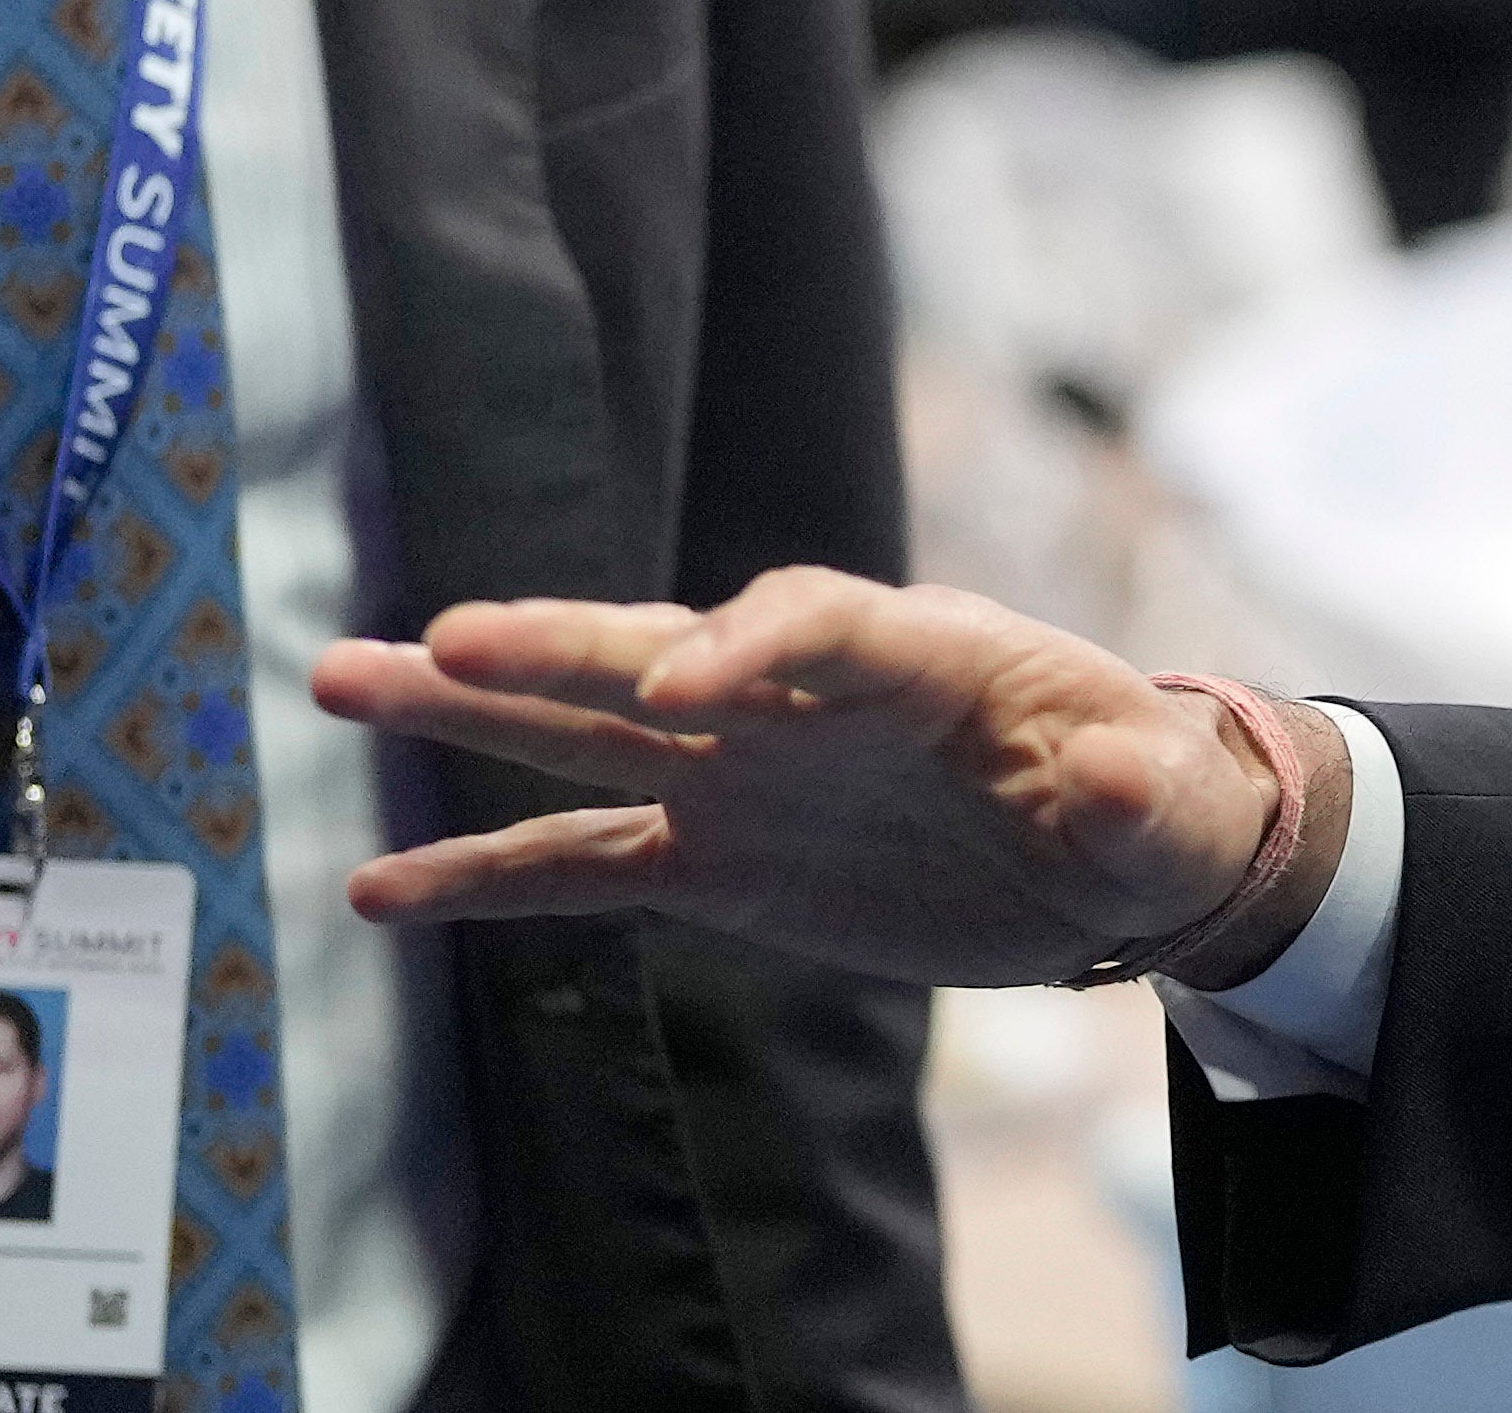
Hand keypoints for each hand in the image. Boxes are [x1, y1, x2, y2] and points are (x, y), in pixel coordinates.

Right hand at [311, 569, 1343, 990]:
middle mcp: (804, 697)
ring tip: (341, 679)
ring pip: (587, 732)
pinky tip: (379, 888)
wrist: (1114, 851)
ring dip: (470, 710)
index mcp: (922, 654)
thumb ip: (1139, 794)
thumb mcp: (1170, 805)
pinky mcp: (716, 861)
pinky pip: (581, 864)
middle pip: (662, 651)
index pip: (819, 623)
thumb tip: (1114, 778)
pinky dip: (485, 875)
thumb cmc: (1153, 802)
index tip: (683, 689)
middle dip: (555, 645)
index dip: (750, 642)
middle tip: (440, 639)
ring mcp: (744, 775)